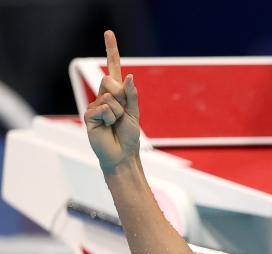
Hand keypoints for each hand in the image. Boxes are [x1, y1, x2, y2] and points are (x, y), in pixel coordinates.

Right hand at [84, 30, 141, 170]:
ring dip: (118, 113)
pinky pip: (103, 109)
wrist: (122, 154)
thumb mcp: (134, 113)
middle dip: (121, 96)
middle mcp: (103, 96)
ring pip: (109, 98)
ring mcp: (95, 106)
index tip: (109, 33)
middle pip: (110, 81)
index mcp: (116, 94)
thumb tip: (128, 75)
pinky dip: (110, 118)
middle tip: (122, 114)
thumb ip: (131, 95)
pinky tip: (107, 127)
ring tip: (115, 124)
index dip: (111, 51)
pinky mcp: (88, 115)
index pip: (113, 69)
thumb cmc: (129, 135)